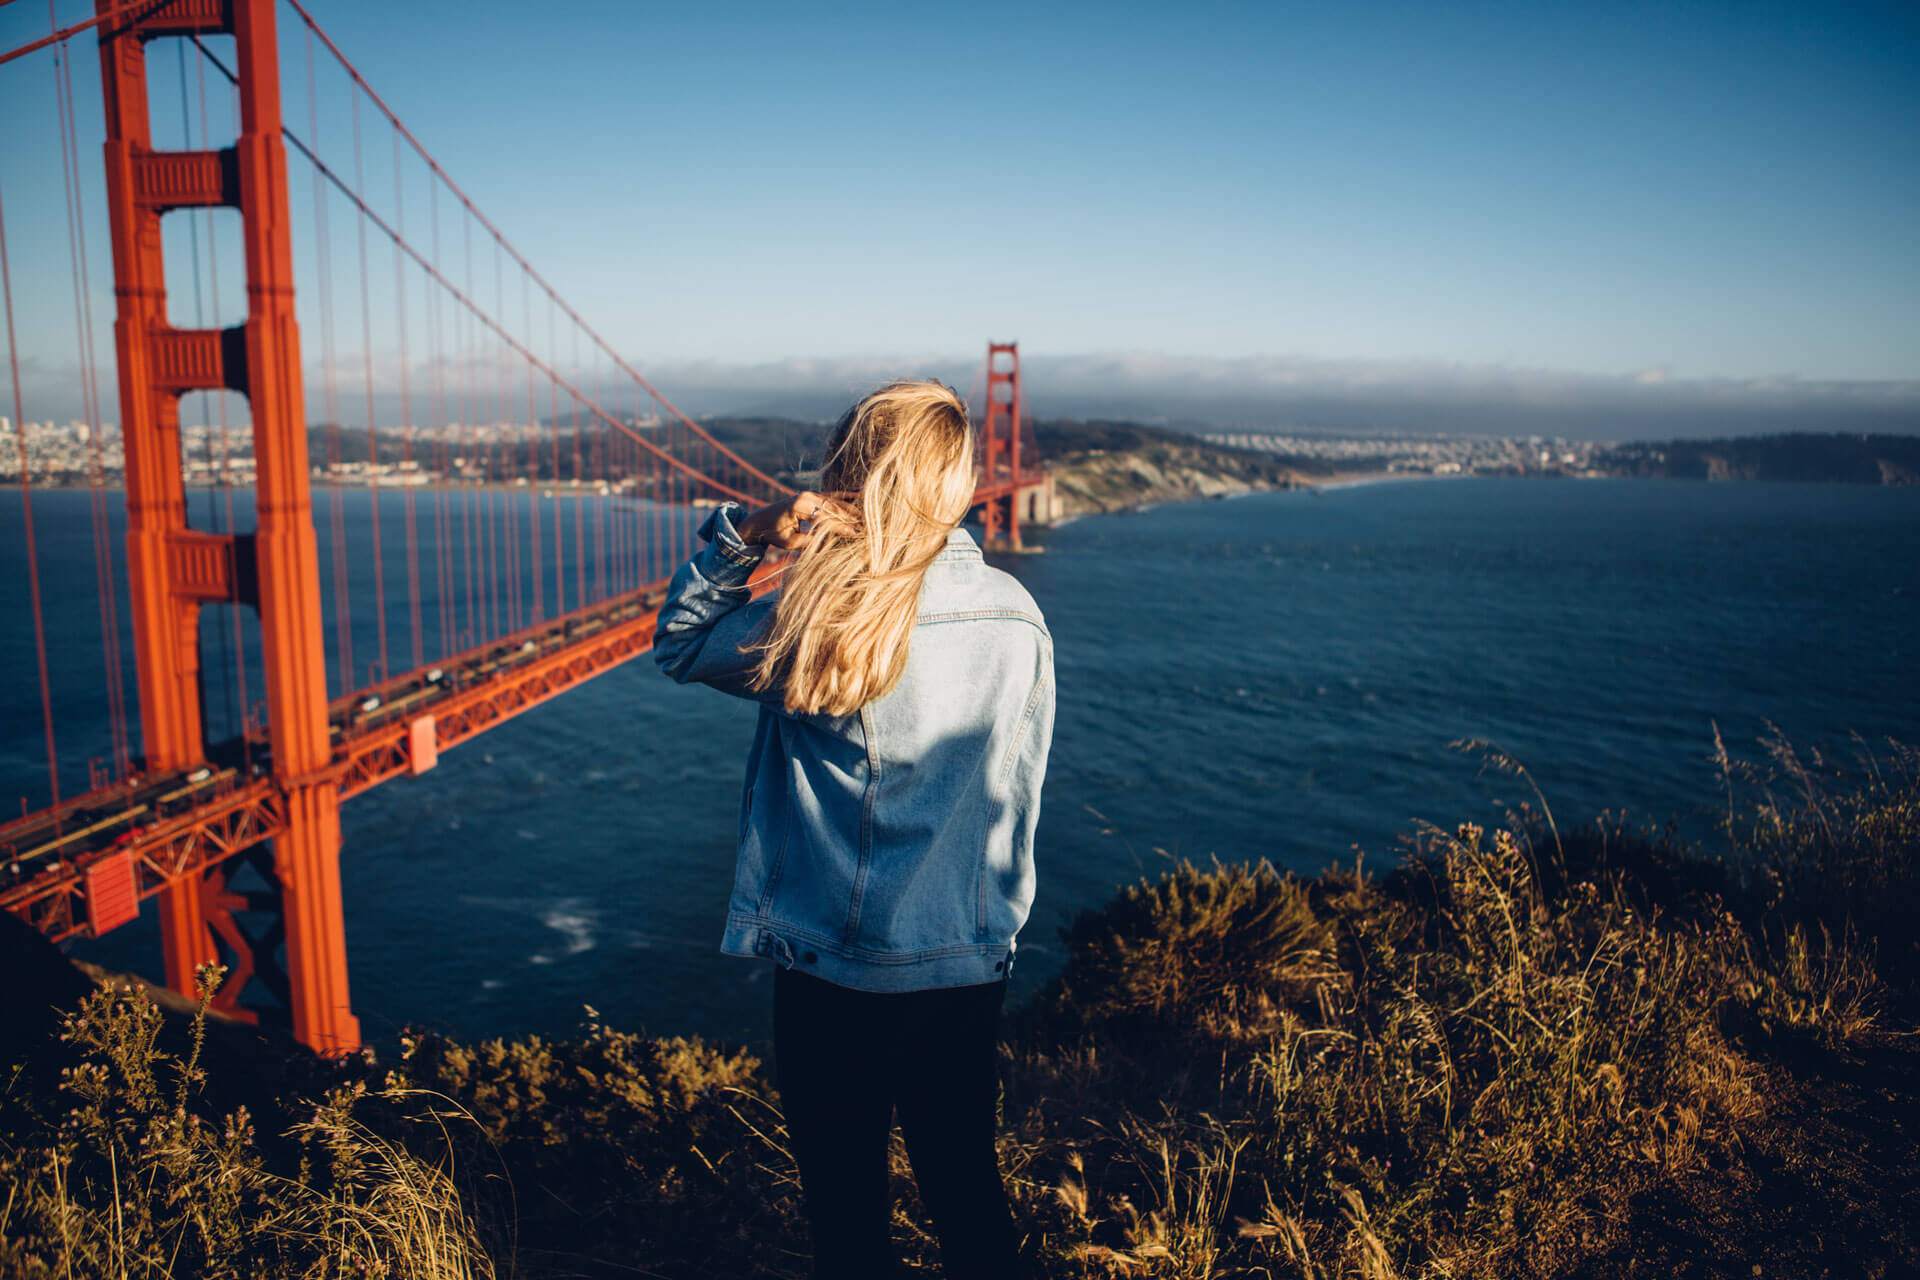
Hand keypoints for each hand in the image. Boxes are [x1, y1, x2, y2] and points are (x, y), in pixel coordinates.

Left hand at [735, 491, 856, 549]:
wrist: (759, 521)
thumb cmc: (772, 533)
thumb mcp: (789, 542)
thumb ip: (808, 541)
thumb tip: (828, 543)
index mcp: (799, 506)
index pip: (825, 518)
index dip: (841, 527)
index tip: (855, 534)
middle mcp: (806, 496)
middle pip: (833, 508)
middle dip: (850, 518)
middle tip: (867, 526)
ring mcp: (809, 494)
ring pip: (834, 501)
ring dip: (850, 509)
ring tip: (866, 516)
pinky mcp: (810, 495)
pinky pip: (830, 494)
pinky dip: (844, 495)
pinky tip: (858, 494)